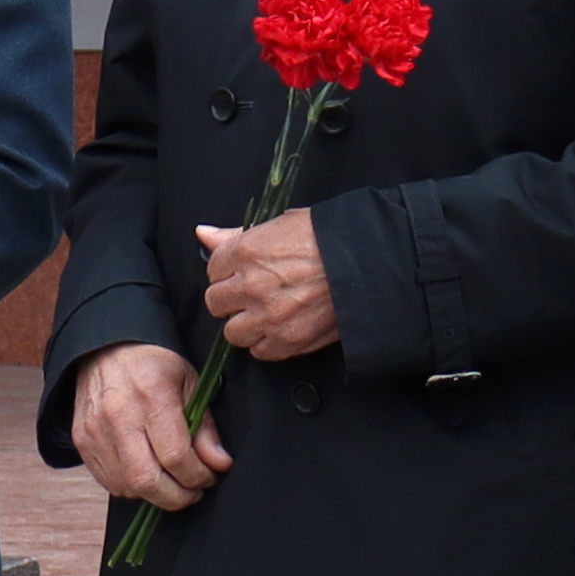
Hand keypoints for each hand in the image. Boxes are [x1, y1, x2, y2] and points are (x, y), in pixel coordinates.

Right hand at [72, 342, 230, 511]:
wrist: (105, 350)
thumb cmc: (151, 364)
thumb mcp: (189, 383)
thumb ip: (204, 427)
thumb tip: (218, 463)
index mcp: (151, 395)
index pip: (176, 456)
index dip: (198, 476)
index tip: (209, 476)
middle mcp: (119, 416)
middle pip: (148, 481)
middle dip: (178, 497)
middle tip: (194, 491)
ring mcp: (96, 432)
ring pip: (128, 487)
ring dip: (156, 495)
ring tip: (173, 482)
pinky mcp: (83, 443)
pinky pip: (110, 483)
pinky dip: (133, 488)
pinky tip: (148, 475)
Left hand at [195, 214, 339, 361]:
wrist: (370, 264)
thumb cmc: (331, 239)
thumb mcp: (281, 223)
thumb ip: (236, 233)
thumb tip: (205, 233)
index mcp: (247, 251)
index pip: (212, 268)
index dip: (229, 271)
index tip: (242, 272)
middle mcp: (251, 285)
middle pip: (216, 302)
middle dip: (231, 298)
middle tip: (253, 293)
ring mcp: (268, 316)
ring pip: (233, 332)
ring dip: (246, 324)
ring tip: (268, 313)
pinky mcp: (287, 340)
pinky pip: (260, 352)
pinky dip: (268, 343)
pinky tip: (283, 326)